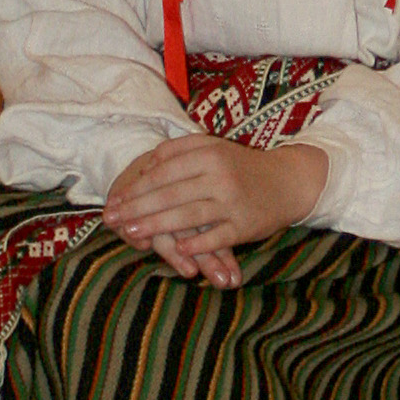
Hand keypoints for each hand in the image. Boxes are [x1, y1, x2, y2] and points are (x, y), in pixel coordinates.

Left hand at [100, 134, 329, 283]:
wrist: (287, 181)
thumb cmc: (242, 166)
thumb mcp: (213, 147)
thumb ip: (180, 150)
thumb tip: (146, 164)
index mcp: (209, 153)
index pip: (163, 171)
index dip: (136, 187)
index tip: (115, 199)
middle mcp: (220, 175)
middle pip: (170, 194)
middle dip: (136, 208)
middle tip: (112, 219)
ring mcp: (232, 202)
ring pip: (188, 215)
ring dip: (156, 226)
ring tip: (131, 233)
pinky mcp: (245, 225)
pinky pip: (217, 237)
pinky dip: (197, 245)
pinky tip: (178, 251)